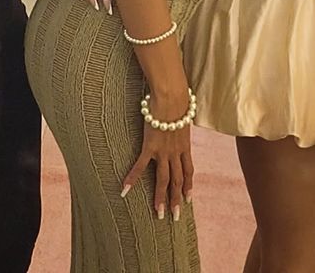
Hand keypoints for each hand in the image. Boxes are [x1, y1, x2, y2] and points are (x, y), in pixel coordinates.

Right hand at [121, 90, 193, 220]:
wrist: (171, 96)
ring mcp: (164, 151)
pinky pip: (140, 166)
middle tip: (175, 217)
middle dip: (177, 199)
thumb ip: (180, 120)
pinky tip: (125, 190)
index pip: (189, 170)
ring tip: (158, 213)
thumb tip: (178, 116)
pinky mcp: (150, 147)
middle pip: (178, 180)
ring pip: (164, 180)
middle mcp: (176, 152)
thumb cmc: (177, 99)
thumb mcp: (183, 114)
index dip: (188, 185)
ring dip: (161, 198)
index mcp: (185, 144)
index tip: (188, 199)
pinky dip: (132, 179)